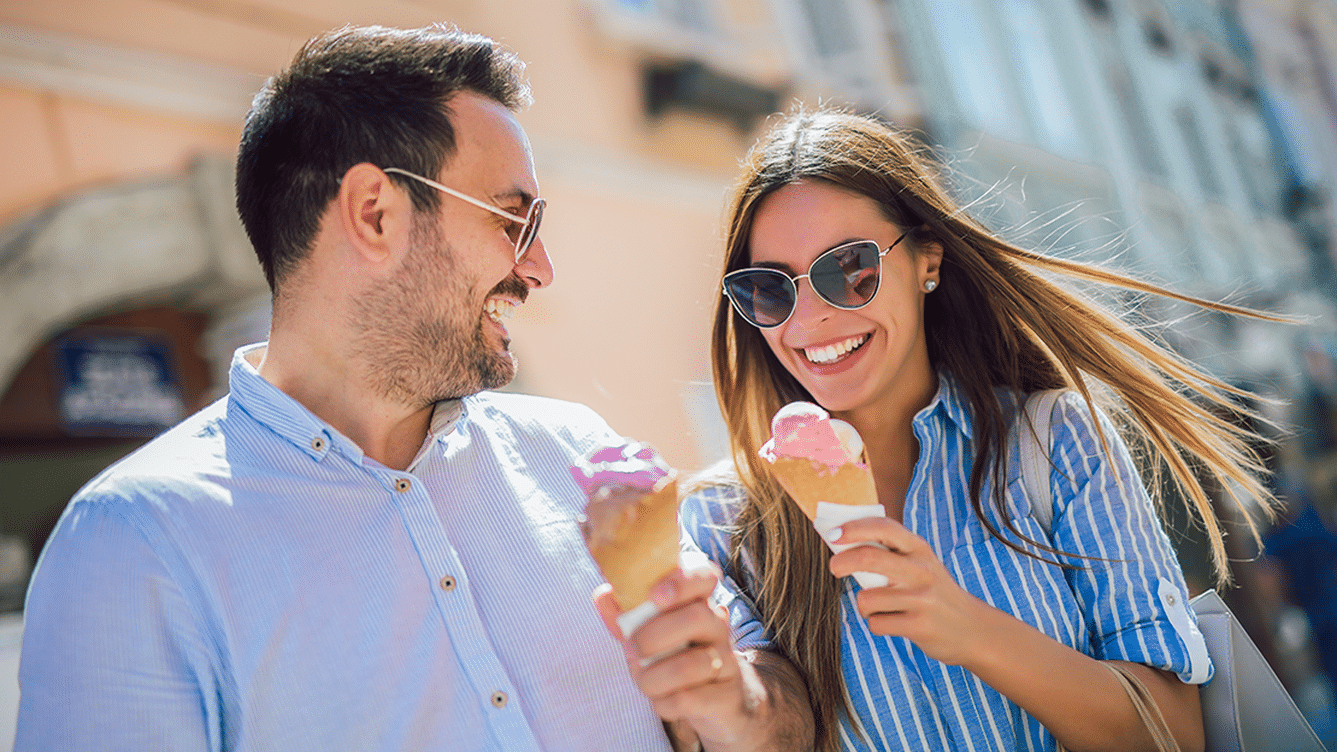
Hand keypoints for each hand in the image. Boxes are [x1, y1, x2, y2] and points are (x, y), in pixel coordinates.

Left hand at [593, 564, 760, 748]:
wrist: (716, 701)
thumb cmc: (676, 658)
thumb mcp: (652, 635)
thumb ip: (627, 617)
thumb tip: (602, 595)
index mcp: (698, 603)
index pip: (705, 577)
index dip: (682, 582)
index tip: (654, 596)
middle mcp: (717, 628)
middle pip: (697, 617)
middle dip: (653, 635)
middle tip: (634, 648)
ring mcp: (726, 662)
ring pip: (691, 665)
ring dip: (653, 676)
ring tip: (644, 680)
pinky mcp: (726, 697)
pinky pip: (689, 699)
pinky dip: (664, 703)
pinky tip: (662, 700)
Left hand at [827, 516, 992, 665]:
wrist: (973, 630)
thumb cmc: (934, 593)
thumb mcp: (921, 564)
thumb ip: (891, 552)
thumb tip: (841, 541)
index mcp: (919, 548)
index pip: (884, 527)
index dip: (854, 528)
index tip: (833, 534)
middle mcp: (921, 569)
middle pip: (869, 558)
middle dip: (842, 562)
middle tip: (834, 568)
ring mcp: (921, 598)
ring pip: (867, 598)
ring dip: (864, 605)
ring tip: (880, 608)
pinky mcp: (919, 625)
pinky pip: (876, 623)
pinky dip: (877, 624)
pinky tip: (894, 622)